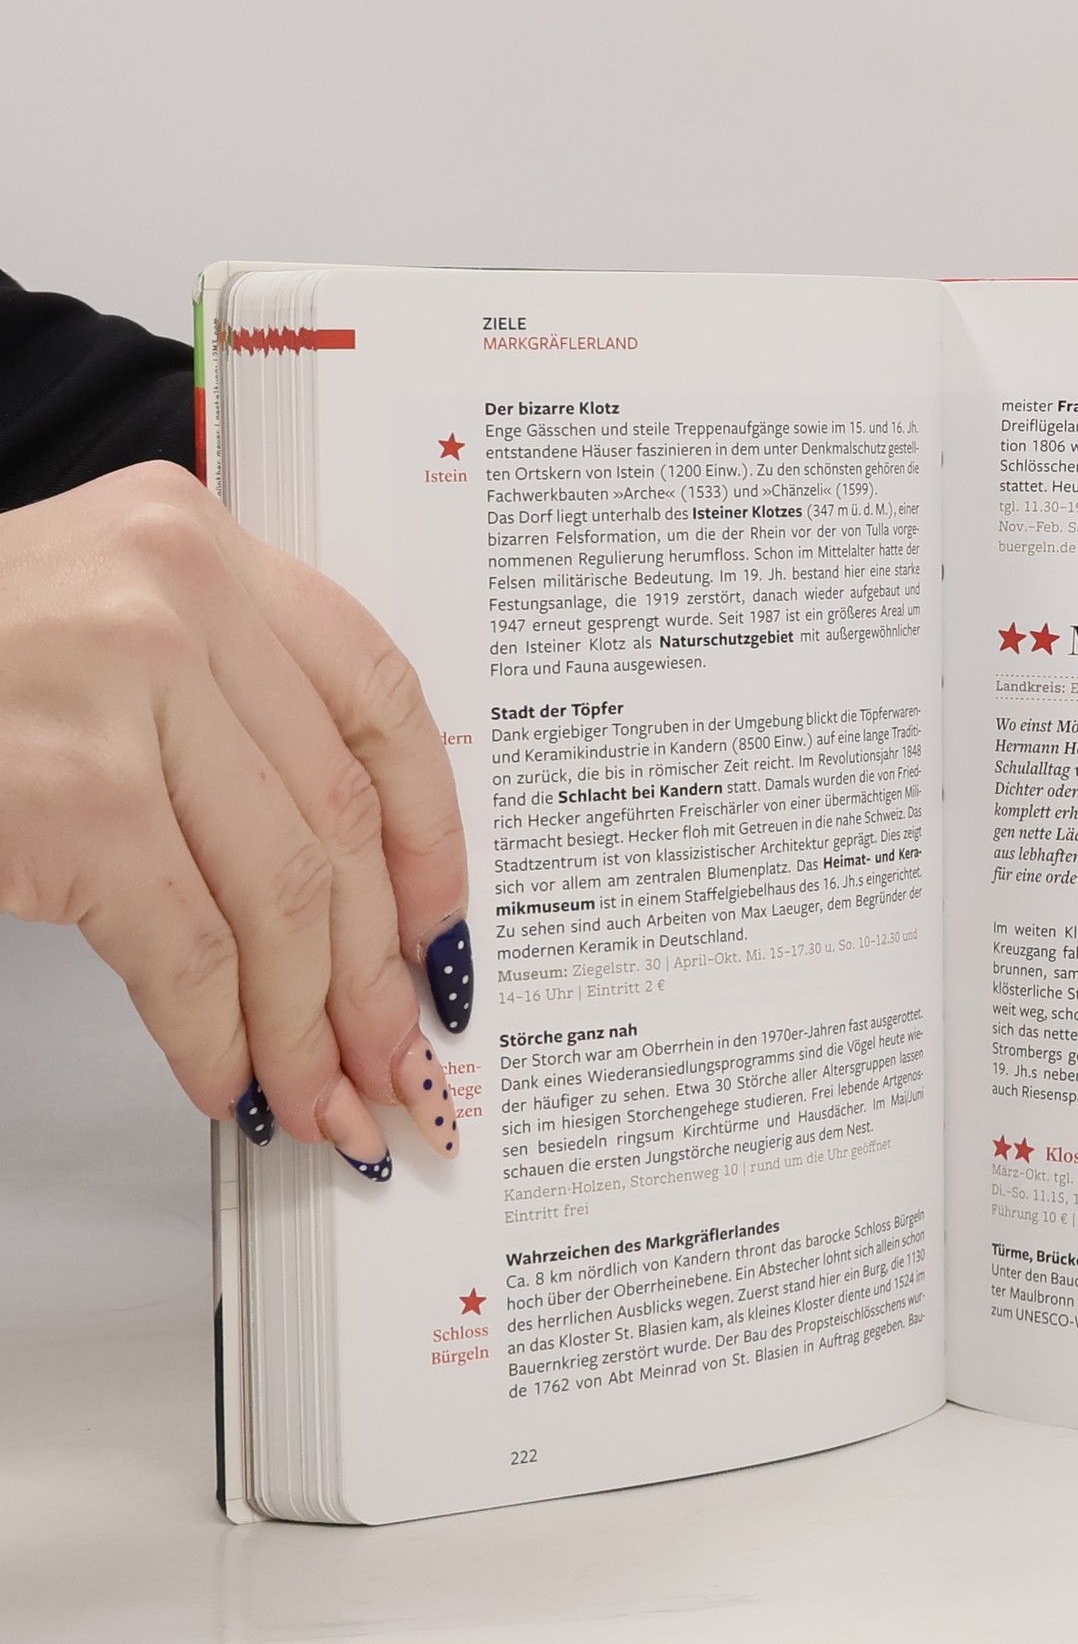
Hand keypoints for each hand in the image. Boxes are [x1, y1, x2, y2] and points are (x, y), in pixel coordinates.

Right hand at [0, 461, 473, 1173]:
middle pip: (339, 815)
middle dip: (374, 969)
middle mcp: (179, 594)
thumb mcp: (105, 642)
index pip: (380, 701)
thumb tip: (351, 906)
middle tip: (397, 1060)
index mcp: (204, 546)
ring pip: (279, 892)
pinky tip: (226, 1079)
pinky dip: (215, 1034)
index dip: (431, 839)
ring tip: (324, 1098)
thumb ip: (228, 720)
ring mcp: (124, 683)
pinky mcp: (70, 789)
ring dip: (307, 1025)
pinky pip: (186, 946)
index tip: (441, 934)